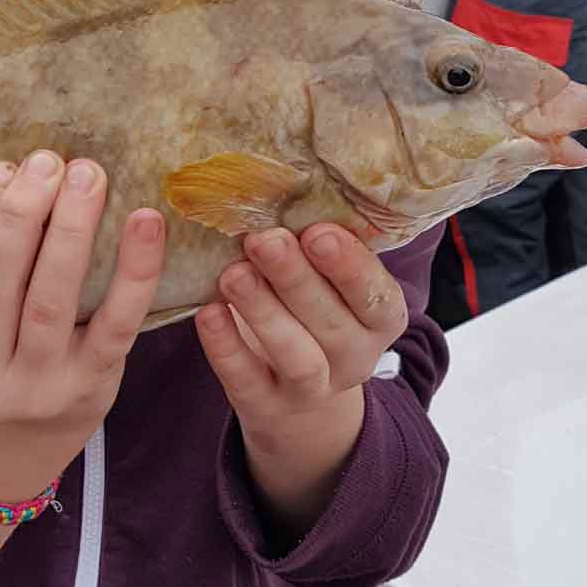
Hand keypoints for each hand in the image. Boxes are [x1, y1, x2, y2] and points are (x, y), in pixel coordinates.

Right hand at [0, 152, 165, 488]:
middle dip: (19, 214)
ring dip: (70, 230)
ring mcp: (33, 387)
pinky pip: (116, 323)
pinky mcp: (88, 387)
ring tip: (86, 177)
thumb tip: (14, 173)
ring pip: (49, 300)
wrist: (32, 436)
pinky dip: (135, 270)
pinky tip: (145, 222)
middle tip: (47, 162)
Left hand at [195, 224, 408, 525]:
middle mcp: (355, 357)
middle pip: (333, 321)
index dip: (350, 265)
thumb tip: (295, 179)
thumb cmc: (313, 315)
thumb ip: (324, 246)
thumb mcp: (332, 285)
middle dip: (297, 278)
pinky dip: (225, 347)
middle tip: (263, 239)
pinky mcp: (266, 407)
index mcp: (380, 318)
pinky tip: (206, 312)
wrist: (298, 402)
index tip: (318, 232)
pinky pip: (246, 380)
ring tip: (232, 273)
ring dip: (264, 311)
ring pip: (295, 354)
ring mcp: (312, 389)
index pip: (376, 295)